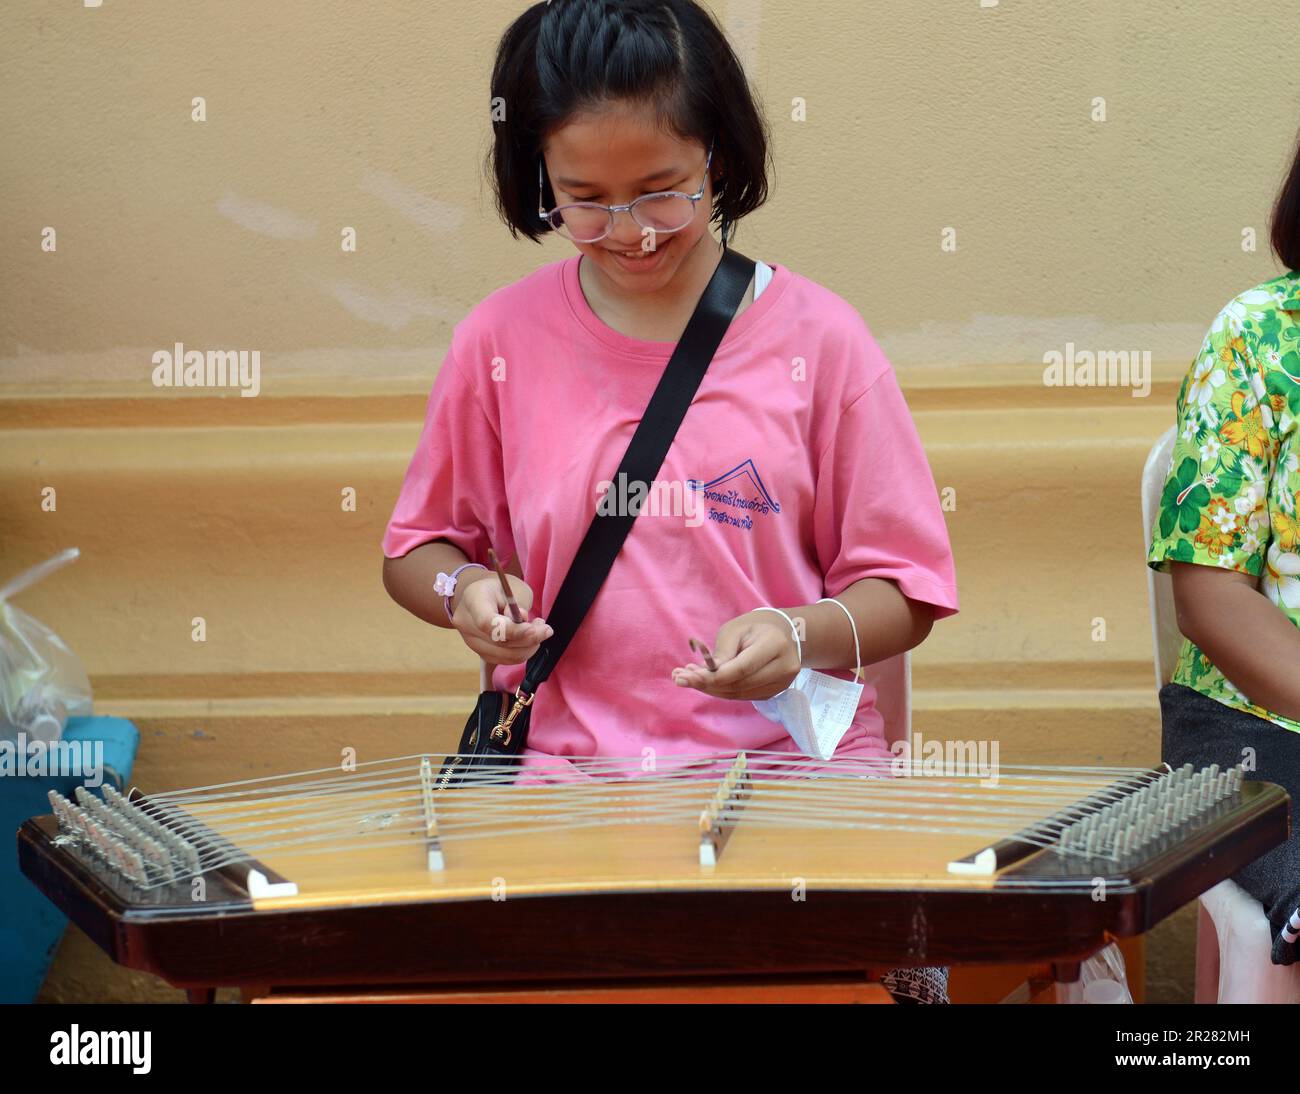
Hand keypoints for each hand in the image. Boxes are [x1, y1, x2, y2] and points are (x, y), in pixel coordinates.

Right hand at [452, 573, 552, 665]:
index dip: (513, 630)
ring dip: (528, 648)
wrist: (481, 596)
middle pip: (498, 642)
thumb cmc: (500, 589)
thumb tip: (522, 623)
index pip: (487, 622)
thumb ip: (518, 604)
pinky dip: (521, 652)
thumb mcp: (514, 587)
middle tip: (546, 629)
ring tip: (538, 631)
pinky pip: (504, 659)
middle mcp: (466, 623)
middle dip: (529, 639)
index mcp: (473, 600)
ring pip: (503, 655)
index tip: (533, 629)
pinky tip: (528, 639)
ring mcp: (470, 641)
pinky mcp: (480, 652)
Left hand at [671, 610, 800, 699]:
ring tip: (688, 679)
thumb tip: (707, 674)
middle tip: (680, 678)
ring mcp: (782, 683)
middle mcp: (784, 667)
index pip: (742, 668)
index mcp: (775, 644)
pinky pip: (744, 696)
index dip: (713, 676)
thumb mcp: (735, 629)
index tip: (687, 675)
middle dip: (707, 684)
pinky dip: (722, 692)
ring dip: (711, 690)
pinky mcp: (775, 692)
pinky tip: (705, 683)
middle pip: (739, 684)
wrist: (784, 633)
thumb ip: (723, 651)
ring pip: (740, 694)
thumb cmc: (755, 627)